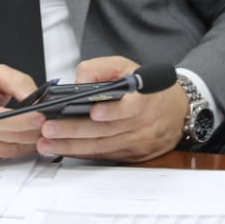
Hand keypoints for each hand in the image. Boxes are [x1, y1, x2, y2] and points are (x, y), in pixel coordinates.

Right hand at [0, 65, 43, 167]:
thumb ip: (18, 82)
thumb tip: (38, 99)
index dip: (23, 120)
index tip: (42, 117)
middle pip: (9, 137)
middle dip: (33, 131)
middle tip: (48, 122)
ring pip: (9, 152)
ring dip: (26, 142)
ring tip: (33, 128)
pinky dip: (11, 149)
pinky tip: (14, 137)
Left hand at [37, 56, 188, 162]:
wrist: (178, 112)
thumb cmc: (148, 87)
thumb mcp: (127, 67)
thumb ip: (101, 69)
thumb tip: (78, 82)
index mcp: (145, 98)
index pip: (131, 108)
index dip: (112, 111)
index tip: (93, 112)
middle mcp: (142, 124)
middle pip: (106, 131)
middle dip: (75, 131)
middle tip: (49, 129)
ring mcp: (137, 143)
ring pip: (102, 146)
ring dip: (72, 146)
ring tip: (46, 142)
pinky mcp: (132, 156)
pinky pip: (104, 156)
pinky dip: (82, 154)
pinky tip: (62, 150)